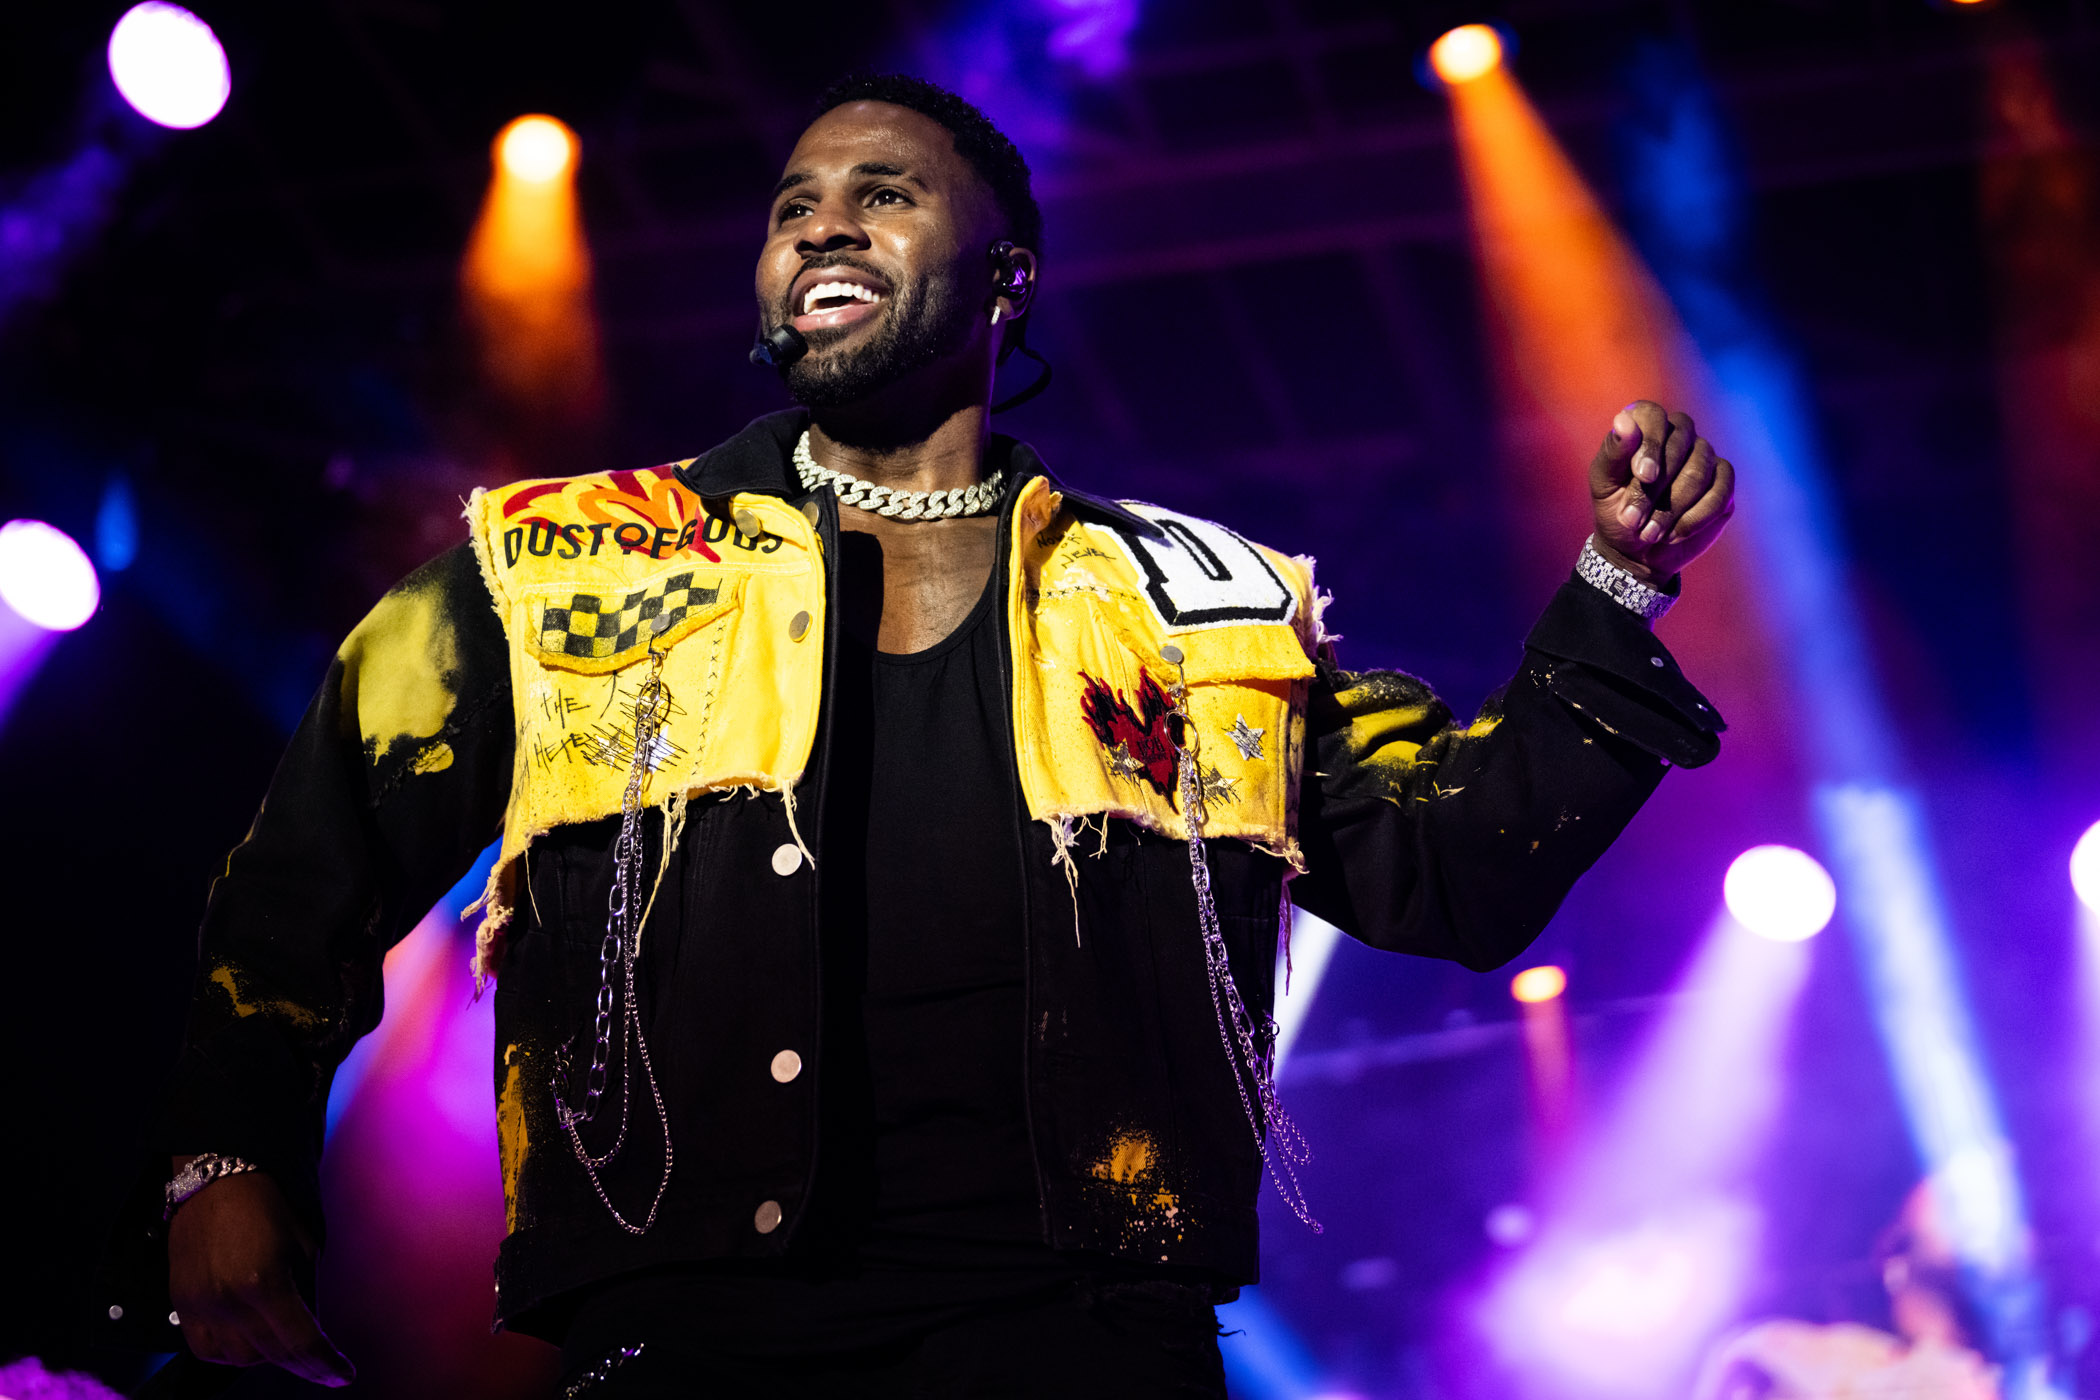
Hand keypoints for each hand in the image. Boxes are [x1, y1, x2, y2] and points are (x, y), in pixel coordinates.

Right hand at [167, 1162, 354, 1386]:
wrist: (218, 1181)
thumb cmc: (267, 1205)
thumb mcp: (303, 1247)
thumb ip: (307, 1294)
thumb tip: (314, 1331)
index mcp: (264, 1282)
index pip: (301, 1342)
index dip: (326, 1364)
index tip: (344, 1374)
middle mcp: (229, 1301)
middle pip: (272, 1355)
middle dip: (303, 1363)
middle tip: (322, 1362)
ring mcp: (201, 1306)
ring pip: (239, 1359)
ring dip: (267, 1356)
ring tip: (283, 1338)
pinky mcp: (183, 1306)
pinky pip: (207, 1350)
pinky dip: (232, 1353)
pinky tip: (249, 1339)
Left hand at [1588, 400, 1735, 583]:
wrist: (1636, 549)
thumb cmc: (1615, 509)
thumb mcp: (1604, 484)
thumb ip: (1613, 452)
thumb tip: (1624, 420)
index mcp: (1645, 426)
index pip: (1653, 415)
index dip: (1650, 444)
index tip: (1643, 476)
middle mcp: (1679, 434)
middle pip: (1679, 447)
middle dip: (1653, 490)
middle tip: (1632, 520)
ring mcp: (1704, 455)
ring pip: (1699, 473)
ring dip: (1671, 509)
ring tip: (1649, 533)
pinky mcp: (1723, 481)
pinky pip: (1720, 493)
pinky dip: (1695, 518)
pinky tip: (1674, 534)